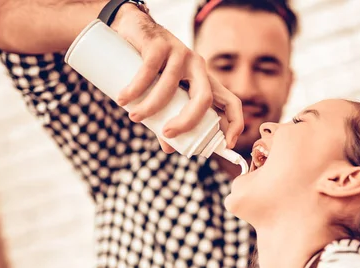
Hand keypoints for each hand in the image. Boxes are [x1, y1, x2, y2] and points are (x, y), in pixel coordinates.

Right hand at [110, 5, 242, 152]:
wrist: (134, 28)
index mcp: (205, 81)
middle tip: (166, 133)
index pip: (231, 102)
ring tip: (133, 117)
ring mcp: (180, 53)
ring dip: (151, 106)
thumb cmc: (152, 67)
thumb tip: (169, 148)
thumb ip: (167, 118)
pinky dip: (136, 88)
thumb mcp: (163, 94)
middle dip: (187, 121)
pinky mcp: (160, 44)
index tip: (227, 145)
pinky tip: (124, 98)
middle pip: (204, 98)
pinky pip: (149, 70)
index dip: (235, 124)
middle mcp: (198, 67)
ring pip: (171, 86)